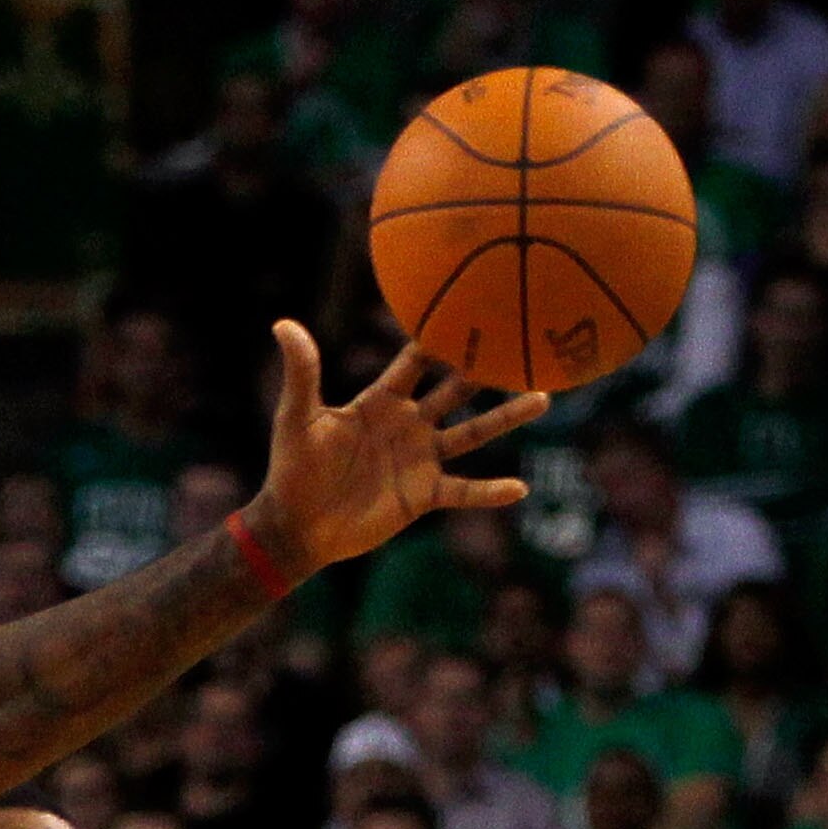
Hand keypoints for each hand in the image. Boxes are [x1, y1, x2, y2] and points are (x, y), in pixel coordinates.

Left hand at [246, 324, 546, 580]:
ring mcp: (420, 459)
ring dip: (506, 418)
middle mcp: (409, 424)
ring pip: (473, 434)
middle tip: (522, 340)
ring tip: (544, 397)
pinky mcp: (423, 495)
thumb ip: (302, 372)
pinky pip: (464, 491)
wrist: (296, 525)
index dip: (441, 335)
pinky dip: (490, 492)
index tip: (473, 303)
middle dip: (487, 368)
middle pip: (456, 390)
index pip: (418, 360)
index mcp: (382, 400)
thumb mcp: (297, 417)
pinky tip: (519, 489)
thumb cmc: (292, 469)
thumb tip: (283, 325)